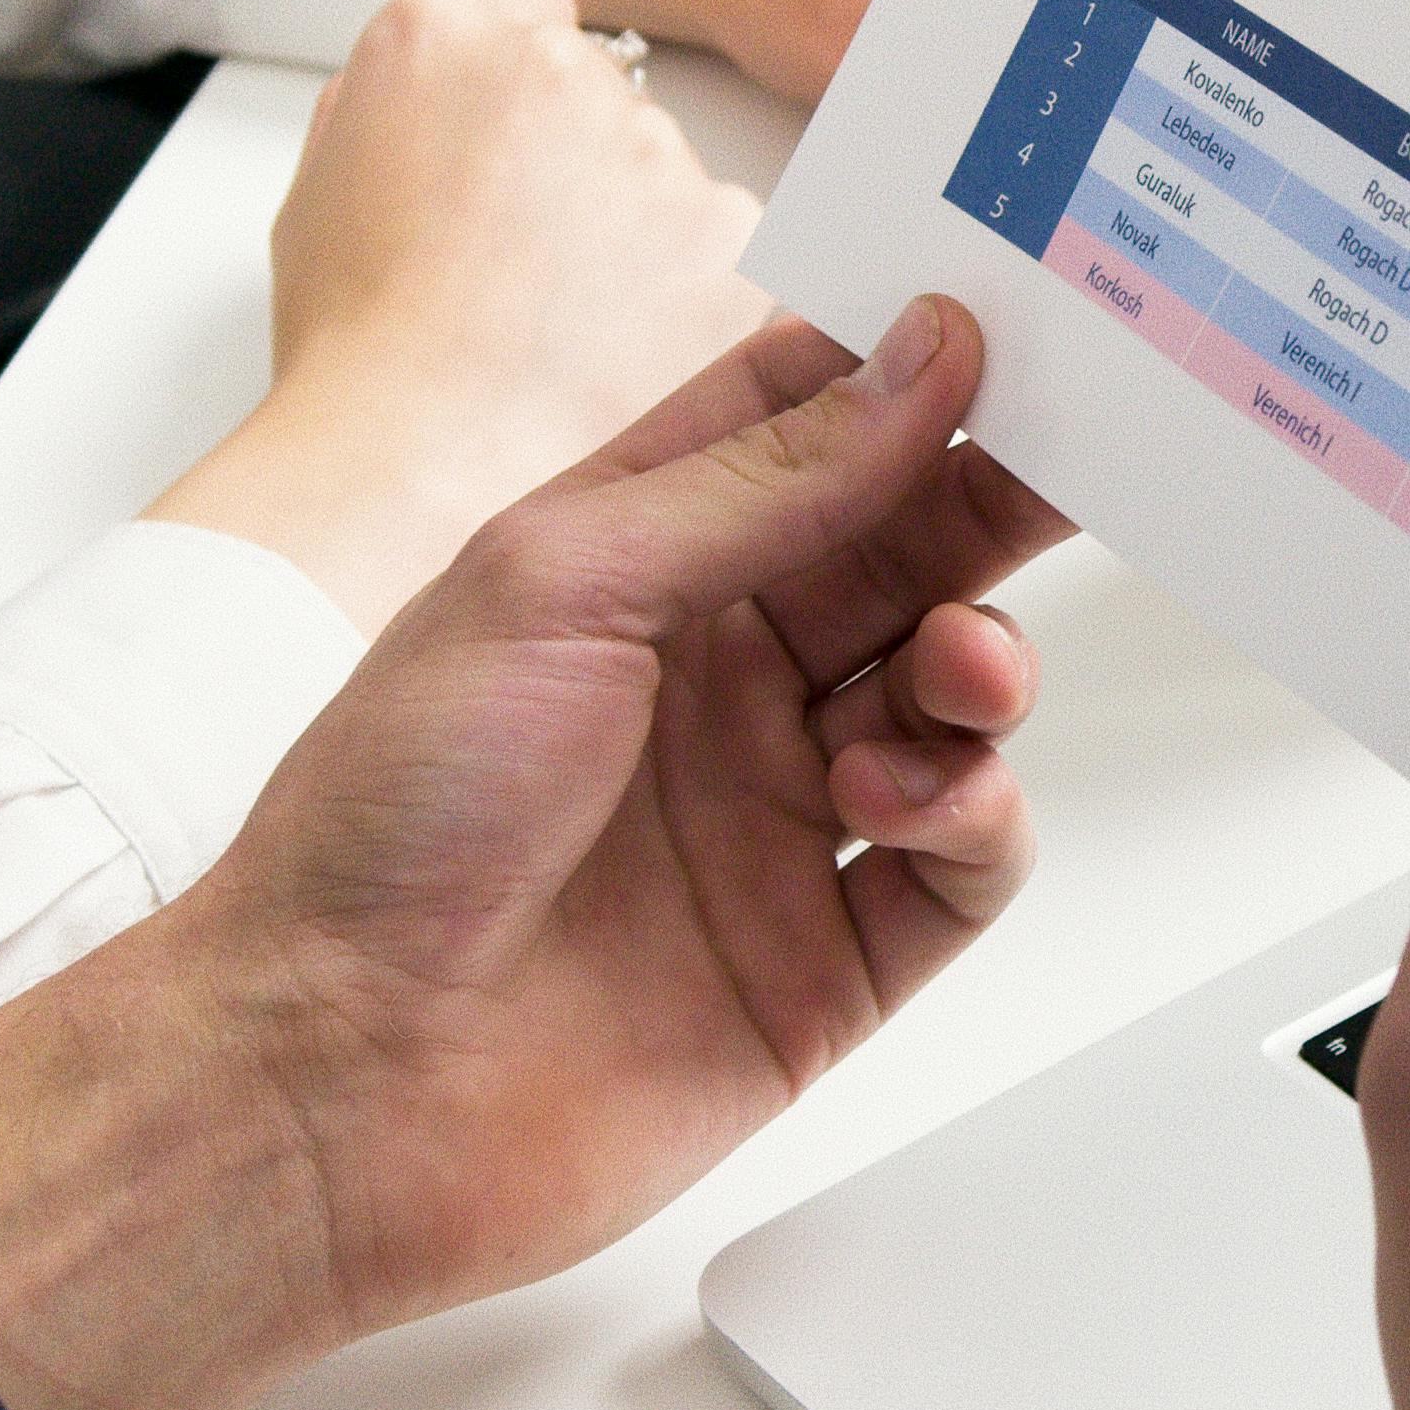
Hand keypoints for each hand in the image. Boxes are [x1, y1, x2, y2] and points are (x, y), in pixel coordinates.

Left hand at [0, 298, 1069, 1409]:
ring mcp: (774, 820)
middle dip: (990, 507)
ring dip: (983, 665)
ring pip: (953, 702)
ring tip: (955, 674)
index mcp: (634, 569)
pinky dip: (977, 814)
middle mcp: (712, 686)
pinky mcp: (825, 961)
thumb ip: (767, 477)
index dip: (907, 372)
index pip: (805, 430)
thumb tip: (922, 357)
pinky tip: (913, 801)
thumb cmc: (392, 822)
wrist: (335, 1081)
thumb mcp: (562, 581)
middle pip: (904, 556)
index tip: (1007, 329)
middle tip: (1074, 471)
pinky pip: (965, 863)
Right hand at [146, 0, 768, 625]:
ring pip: (678, 183)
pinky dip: (706, 308)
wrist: (406, 468)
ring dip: (651, 245)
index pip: (530, 14)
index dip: (520, 105)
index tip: (512, 169)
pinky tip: (629, 365)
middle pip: (611, 100)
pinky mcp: (737, 238)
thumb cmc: (357, 351)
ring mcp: (658, 150)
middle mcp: (562, 68)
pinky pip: (739, 259)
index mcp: (443, 33)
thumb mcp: (325, 189)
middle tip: (531, 279)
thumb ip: (395, 105)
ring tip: (569, 340)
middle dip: (589, 173)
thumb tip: (444, 95)